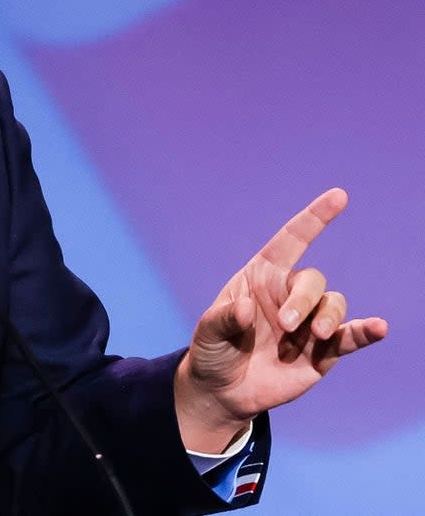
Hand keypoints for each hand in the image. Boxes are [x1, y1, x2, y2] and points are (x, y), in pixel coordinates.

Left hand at [174, 187, 387, 451]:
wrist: (223, 391)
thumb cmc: (213, 351)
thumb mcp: (208, 332)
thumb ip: (224, 319)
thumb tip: (248, 309)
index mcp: (260, 278)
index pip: (291, 241)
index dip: (315, 218)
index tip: (339, 196)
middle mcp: (289, 295)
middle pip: (313, 280)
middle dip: (303, 301)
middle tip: (284, 326)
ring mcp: (309, 322)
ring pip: (333, 305)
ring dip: (327, 318)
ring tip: (314, 337)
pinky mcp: (323, 351)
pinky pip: (351, 336)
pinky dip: (366, 332)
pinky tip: (377, 328)